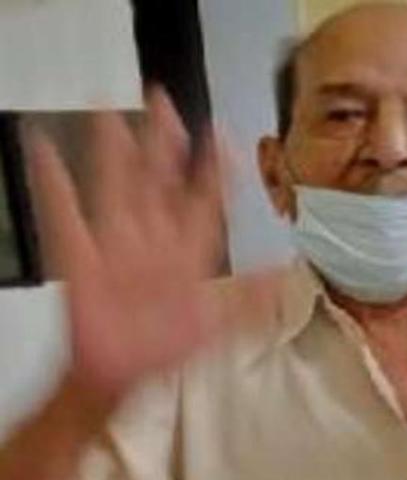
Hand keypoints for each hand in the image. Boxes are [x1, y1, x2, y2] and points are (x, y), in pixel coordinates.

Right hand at [27, 88, 226, 404]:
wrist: (120, 378)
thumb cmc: (166, 350)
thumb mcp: (219, 327)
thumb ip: (252, 297)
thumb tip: (288, 272)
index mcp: (188, 251)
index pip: (206, 200)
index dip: (216, 168)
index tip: (222, 134)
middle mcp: (155, 238)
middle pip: (159, 180)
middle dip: (162, 141)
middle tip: (162, 100)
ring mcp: (117, 243)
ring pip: (118, 185)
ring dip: (114, 149)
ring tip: (110, 111)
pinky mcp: (82, 257)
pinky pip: (66, 214)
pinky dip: (53, 183)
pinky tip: (44, 148)